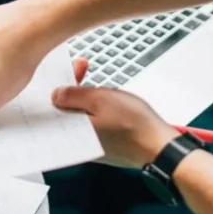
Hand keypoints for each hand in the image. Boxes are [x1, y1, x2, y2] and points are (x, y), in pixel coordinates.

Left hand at [53, 59, 176, 167]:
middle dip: (73, 86)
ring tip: (97, 82)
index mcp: (71, 132)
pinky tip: (104, 99)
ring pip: (79, 115)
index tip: (69, 68)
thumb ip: (74, 95)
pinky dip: (94, 109)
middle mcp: (77, 142)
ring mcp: (90, 145)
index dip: (60, 83)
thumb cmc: (133, 124)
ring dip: (85, 96)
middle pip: (66, 109)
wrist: (158, 146)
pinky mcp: (102, 145)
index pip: (54, 105)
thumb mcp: (100, 99)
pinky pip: (91, 123)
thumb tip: (55, 95)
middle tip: (83, 66)